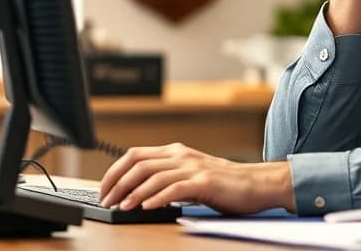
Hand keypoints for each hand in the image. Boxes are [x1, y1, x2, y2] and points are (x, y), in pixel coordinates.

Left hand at [98, 142, 294, 214]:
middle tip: (106, 200)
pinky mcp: (204, 182)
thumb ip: (167, 177)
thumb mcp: (190, 174)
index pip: (134, 155)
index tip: (104, 190)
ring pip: (153, 176)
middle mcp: (181, 155)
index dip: (114, 172)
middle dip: (117, 183)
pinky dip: (157, 198)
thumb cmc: (223, 184)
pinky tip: (146, 207)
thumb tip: (136, 193)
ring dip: (133, 193)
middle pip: (138, 164)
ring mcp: (193, 167)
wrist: (256, 184)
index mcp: (175, 151)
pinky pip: (175, 188)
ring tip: (121, 207)